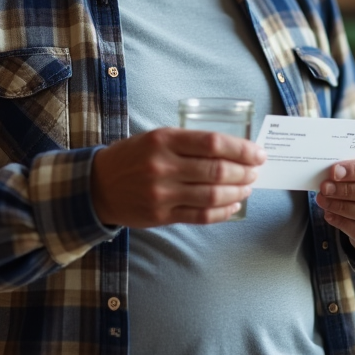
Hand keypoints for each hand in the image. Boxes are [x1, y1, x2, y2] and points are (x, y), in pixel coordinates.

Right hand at [91, 128, 265, 227]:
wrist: (97, 186)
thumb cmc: (133, 157)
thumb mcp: (156, 138)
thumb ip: (189, 142)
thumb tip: (232, 150)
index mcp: (164, 140)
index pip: (212, 143)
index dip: (241, 149)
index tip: (258, 153)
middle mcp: (163, 166)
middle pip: (216, 170)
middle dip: (244, 171)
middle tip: (256, 171)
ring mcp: (162, 194)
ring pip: (212, 195)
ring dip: (237, 192)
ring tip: (248, 187)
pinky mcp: (161, 216)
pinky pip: (201, 216)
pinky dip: (222, 212)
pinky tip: (233, 206)